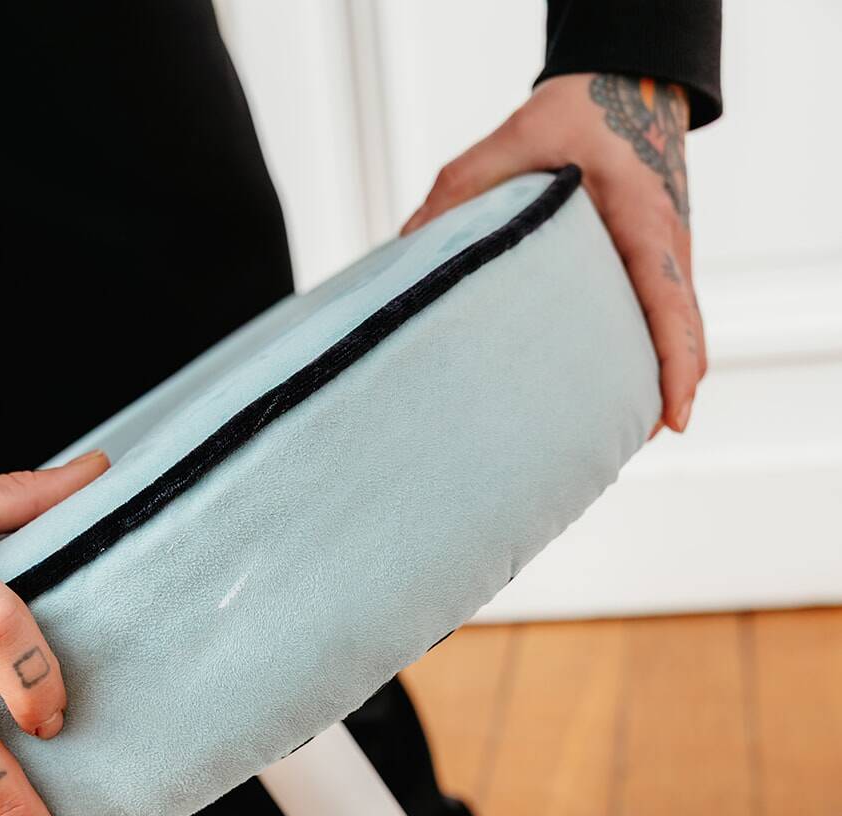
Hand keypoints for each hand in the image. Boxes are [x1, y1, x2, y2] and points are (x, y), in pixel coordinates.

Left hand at [402, 73, 705, 435]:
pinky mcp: (655, 273)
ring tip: (609, 438)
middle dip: (666, 396)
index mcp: (643, 224)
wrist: (629, 89)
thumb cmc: (576, 114)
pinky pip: (665, 326)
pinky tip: (608, 396)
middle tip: (622, 448)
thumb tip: (408, 244)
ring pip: (681, 338)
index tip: (674, 419)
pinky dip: (652, 363)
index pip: (672, 305)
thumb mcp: (516, 134)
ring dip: (658, 386)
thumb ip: (463, 186)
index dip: (677, 366)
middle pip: (686, 339)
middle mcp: (668, 252)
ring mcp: (668, 265)